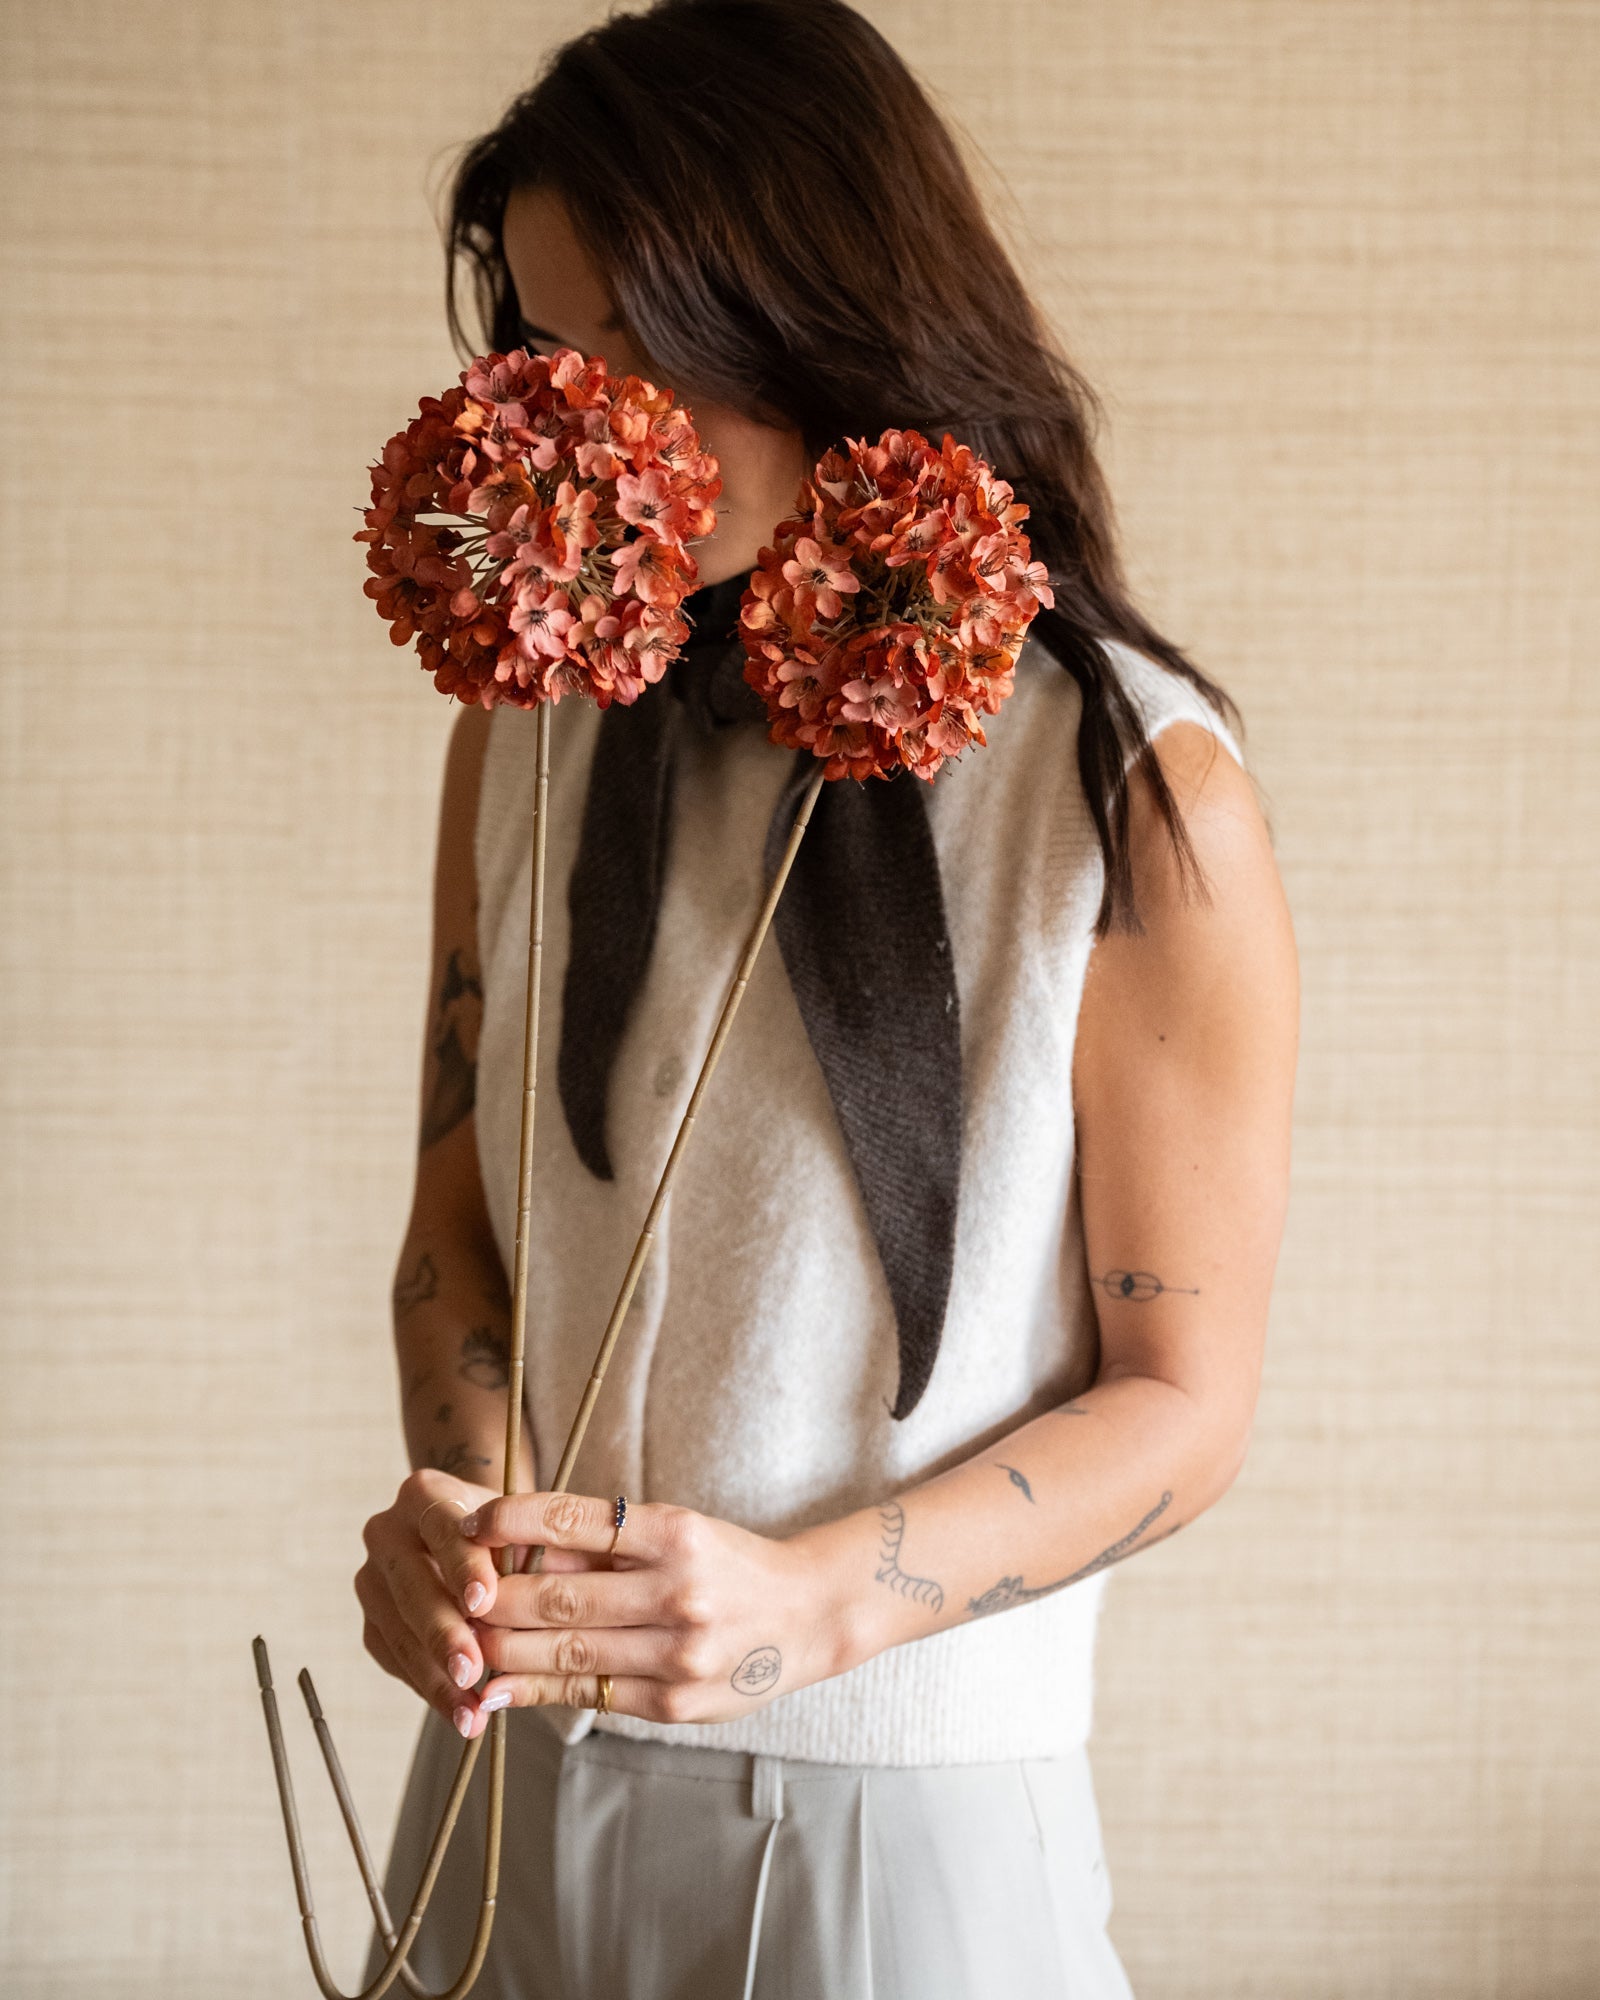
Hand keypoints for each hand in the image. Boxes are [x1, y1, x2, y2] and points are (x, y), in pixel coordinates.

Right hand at [354, 1468, 596, 1736]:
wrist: (473, 1536)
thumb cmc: (505, 1530)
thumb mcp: (517, 1527)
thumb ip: (519, 1551)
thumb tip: (531, 1597)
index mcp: (424, 1494)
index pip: (442, 1527)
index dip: (462, 1565)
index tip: (483, 1602)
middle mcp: (387, 1531)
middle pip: (412, 1584)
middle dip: (444, 1632)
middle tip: (472, 1670)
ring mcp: (373, 1578)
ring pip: (400, 1630)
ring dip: (436, 1676)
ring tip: (471, 1712)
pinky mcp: (371, 1620)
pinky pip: (396, 1659)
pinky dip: (429, 1688)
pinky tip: (459, 1712)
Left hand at [460, 1490, 854, 1732]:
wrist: (807, 1615)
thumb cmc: (725, 1563)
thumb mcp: (675, 1531)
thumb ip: (602, 1543)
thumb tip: (514, 1549)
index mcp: (676, 1533)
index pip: (579, 1520)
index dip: (516, 1521)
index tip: (470, 1522)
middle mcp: (679, 1590)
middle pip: (560, 1596)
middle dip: (491, 1597)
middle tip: (444, 1594)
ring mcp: (678, 1653)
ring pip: (566, 1652)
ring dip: (501, 1650)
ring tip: (455, 1643)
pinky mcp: (675, 1703)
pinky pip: (589, 1696)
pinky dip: (534, 1693)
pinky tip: (495, 1690)